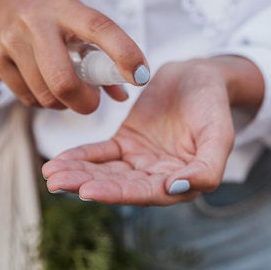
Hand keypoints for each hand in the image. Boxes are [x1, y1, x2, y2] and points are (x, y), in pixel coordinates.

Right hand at [0, 0, 148, 111]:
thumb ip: (103, 56)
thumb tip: (122, 96)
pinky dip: (44, 102)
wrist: (6, 4)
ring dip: (64, 103)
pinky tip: (45, 86)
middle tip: (92, 104)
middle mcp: (36, 21)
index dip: (124, 53)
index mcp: (66, 8)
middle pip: (63, 79)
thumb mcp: (80, 23)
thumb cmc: (56, 17)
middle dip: (84, 102)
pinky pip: (29, 99)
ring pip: (46, 95)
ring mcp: (12, 39)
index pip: (99, 28)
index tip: (140, 77)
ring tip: (66, 89)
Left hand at [42, 56, 264, 205]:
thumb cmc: (214, 105)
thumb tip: (176, 189)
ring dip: (78, 174)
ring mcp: (139, 162)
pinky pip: (100, 154)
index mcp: (182, 182)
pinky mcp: (124, 144)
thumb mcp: (219, 134)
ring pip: (105, 172)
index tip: (88, 191)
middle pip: (119, 186)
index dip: (118, 194)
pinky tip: (58, 162)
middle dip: (87, 185)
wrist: (199, 75)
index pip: (147, 193)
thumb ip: (207, 167)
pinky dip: (79, 157)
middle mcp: (157, 178)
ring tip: (51, 174)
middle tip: (57, 182)